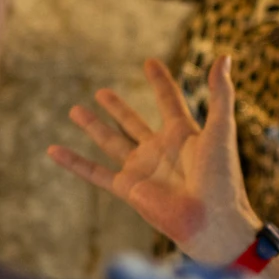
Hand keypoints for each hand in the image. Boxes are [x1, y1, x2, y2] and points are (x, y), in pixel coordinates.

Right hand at [47, 55, 261, 264]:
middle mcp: (160, 150)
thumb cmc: (221, 176)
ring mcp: (142, 168)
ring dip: (93, 126)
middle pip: (133, 122)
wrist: (212, 220)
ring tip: (75, 109)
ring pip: (111, 142)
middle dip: (117, 108)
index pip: (169, 100)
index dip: (160, 82)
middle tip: (101, 92)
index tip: (149, 62)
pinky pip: (95, 173)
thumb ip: (221, 94)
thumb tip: (225, 57)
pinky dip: (74, 162)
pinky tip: (53, 150)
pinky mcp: (128, 188)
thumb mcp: (221, 129)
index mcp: (184, 134)